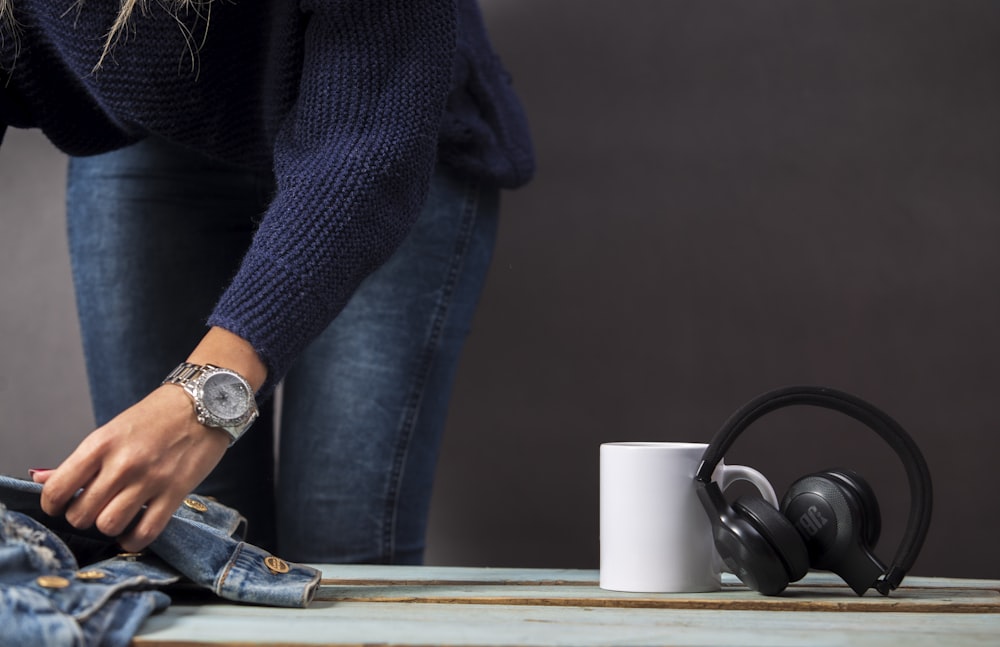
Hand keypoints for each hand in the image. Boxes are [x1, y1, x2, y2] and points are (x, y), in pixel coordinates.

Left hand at [38, 384, 229, 551]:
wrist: (205, 403)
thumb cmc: (156, 417)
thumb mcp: (112, 431)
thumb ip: (78, 461)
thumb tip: (40, 479)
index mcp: (101, 444)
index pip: (57, 489)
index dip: (53, 504)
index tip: (62, 504)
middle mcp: (123, 463)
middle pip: (81, 514)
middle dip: (83, 516)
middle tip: (95, 507)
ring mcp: (150, 480)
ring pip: (108, 525)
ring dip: (108, 526)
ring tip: (116, 515)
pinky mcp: (175, 493)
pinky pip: (145, 533)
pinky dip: (134, 539)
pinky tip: (134, 529)